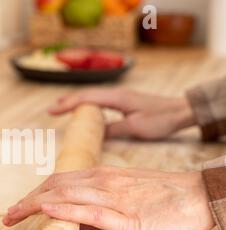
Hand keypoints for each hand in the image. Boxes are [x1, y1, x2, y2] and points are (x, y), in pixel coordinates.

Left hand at [3, 166, 213, 229]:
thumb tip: (75, 218)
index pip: (58, 181)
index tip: (19, 206)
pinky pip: (92, 211)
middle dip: (28, 201)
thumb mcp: (123, 192)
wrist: (195, 195)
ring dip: (36, 205)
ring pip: (67, 196)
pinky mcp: (127, 219)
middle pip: (55, 187)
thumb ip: (98, 202)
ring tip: (15, 214)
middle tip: (8, 215)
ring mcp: (114, 199)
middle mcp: (102, 182)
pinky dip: (67, 209)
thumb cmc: (161, 194)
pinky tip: (49, 209)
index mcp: (101, 176)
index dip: (35, 193)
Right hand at [48, 88, 195, 139]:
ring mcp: (121, 96)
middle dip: (67, 101)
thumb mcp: (136, 128)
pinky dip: (88, 104)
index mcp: (117, 98)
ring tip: (62, 106)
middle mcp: (116, 94)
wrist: (182, 111)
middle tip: (51, 109)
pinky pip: (100, 101)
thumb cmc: (161, 119)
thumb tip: (94, 134)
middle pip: (87, 95)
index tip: (51, 111)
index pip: (86, 98)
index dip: (67, 104)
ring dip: (76, 101)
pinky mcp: (125, 101)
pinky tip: (85, 110)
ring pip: (93, 96)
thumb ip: (113, 129)